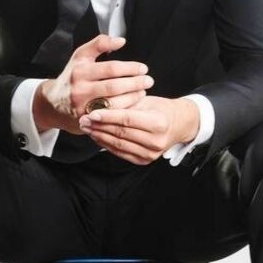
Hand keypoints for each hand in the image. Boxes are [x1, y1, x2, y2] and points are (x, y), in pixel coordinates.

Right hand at [33, 34, 154, 134]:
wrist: (53, 104)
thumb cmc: (72, 77)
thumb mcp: (81, 56)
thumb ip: (99, 44)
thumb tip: (121, 40)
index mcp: (80, 71)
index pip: (111, 68)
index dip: (130, 68)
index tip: (143, 68)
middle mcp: (80, 89)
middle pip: (114, 87)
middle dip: (135, 84)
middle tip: (149, 81)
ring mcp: (83, 107)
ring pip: (114, 104)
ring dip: (133, 98)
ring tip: (143, 92)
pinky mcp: (87, 121)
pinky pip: (111, 116)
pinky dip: (124, 110)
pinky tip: (133, 105)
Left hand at [77, 94, 199, 164]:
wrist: (179, 125)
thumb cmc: (161, 109)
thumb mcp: (146, 101)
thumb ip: (126, 104)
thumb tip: (100, 105)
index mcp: (159, 123)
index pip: (127, 119)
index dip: (108, 116)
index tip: (91, 112)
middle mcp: (156, 141)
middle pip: (121, 133)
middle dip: (99, 126)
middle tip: (83, 119)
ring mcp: (150, 154)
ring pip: (118, 144)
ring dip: (99, 136)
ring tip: (86, 127)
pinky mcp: (144, 161)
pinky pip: (120, 152)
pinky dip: (106, 144)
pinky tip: (96, 136)